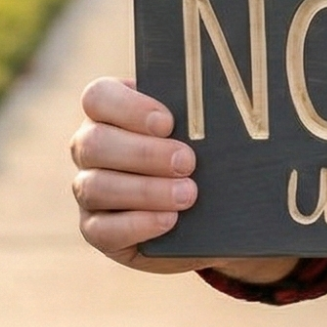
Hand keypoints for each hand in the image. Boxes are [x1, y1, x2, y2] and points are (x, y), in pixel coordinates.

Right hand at [69, 77, 293, 283]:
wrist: (207, 213)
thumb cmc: (204, 158)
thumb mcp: (203, 134)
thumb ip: (201, 118)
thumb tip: (238, 111)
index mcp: (110, 113)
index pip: (97, 97)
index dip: (128, 108)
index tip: (169, 122)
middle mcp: (90, 148)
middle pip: (93, 143)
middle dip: (144, 153)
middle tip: (188, 162)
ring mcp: (88, 190)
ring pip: (95, 187)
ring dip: (146, 190)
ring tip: (189, 195)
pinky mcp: (96, 230)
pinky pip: (102, 230)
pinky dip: (138, 224)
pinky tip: (170, 220)